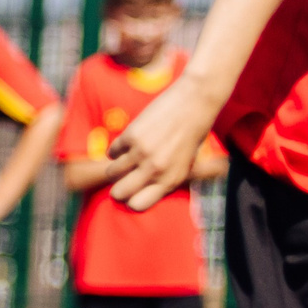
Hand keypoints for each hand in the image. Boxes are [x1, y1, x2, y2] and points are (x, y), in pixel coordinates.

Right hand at [107, 77, 224, 211]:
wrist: (195, 102)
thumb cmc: (194, 134)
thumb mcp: (187, 164)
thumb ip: (166, 177)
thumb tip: (144, 190)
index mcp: (171, 180)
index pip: (138, 204)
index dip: (132, 199)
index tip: (133, 192)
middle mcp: (155, 170)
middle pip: (119, 193)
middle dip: (118, 188)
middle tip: (123, 179)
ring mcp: (141, 153)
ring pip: (111, 173)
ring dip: (115, 168)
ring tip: (125, 160)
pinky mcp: (131, 135)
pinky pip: (113, 151)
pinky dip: (117, 149)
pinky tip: (129, 143)